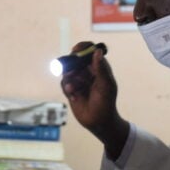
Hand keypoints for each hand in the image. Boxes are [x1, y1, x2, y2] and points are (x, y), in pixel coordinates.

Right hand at [60, 42, 129, 158]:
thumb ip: (101, 69)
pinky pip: (64, 83)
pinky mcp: (71, 89)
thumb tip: (97, 51)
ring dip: (69, 79)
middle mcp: (87, 71)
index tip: (76, 50)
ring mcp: (78, 80)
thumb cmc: (106, 103)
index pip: (89, 51)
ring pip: (67, 71)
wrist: (98, 121)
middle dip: (70, 65)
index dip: (82, 47)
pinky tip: (74, 96)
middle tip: (70, 73)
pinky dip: (67, 88)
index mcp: (99, 67)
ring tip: (73, 90)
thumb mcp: (106, 85)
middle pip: (74, 59)